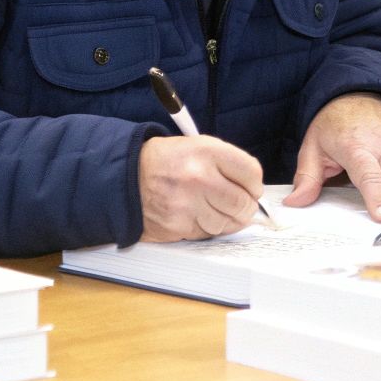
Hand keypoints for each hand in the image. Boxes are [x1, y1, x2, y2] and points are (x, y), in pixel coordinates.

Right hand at [137, 135, 264, 241]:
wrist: (126, 175)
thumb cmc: (166, 161)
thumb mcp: (196, 146)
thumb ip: (227, 164)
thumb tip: (254, 190)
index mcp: (205, 151)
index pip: (251, 172)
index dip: (254, 183)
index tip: (250, 187)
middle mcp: (198, 177)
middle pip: (243, 203)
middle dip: (245, 206)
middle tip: (238, 204)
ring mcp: (187, 205)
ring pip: (227, 224)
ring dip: (226, 220)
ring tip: (214, 208)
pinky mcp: (177, 226)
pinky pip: (208, 234)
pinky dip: (208, 228)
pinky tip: (198, 215)